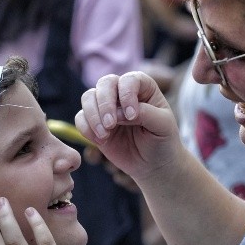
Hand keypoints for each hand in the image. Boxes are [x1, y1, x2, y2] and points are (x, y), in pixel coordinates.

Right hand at [75, 72, 180, 186]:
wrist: (154, 165)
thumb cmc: (163, 141)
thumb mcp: (163, 125)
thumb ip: (145, 114)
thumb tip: (118, 112)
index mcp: (143, 87)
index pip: (129, 80)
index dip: (127, 94)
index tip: (132, 116)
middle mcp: (122, 93)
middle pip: (105, 83)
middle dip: (105, 103)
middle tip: (111, 125)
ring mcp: (107, 107)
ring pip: (88, 97)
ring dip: (93, 115)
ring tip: (104, 135)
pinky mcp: (95, 123)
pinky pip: (80, 118)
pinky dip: (86, 128)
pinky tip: (100, 141)